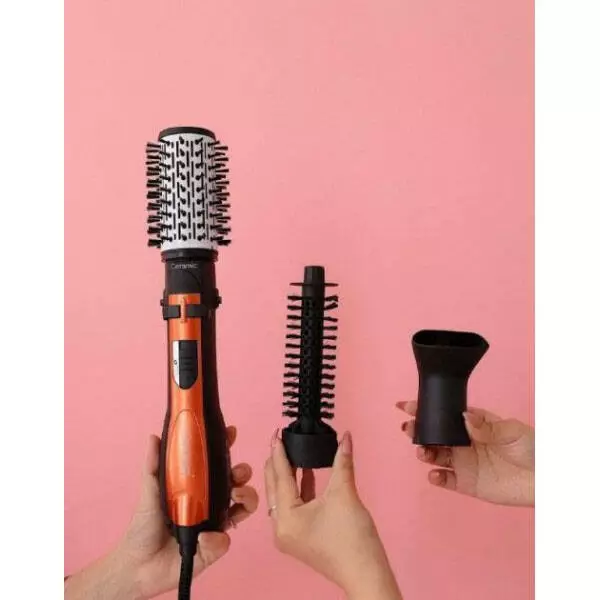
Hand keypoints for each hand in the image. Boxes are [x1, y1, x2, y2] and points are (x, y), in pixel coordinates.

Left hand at [65, 426, 258, 599]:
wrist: (138, 564)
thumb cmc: (144, 526)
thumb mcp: (150, 491)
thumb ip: (153, 465)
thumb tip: (153, 437)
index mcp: (200, 487)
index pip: (219, 464)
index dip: (227, 447)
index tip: (231, 433)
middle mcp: (212, 503)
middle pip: (239, 482)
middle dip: (244, 472)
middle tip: (237, 474)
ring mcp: (216, 524)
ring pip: (245, 507)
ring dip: (247, 498)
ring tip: (236, 496)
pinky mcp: (214, 548)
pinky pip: (225, 540)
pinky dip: (216, 538)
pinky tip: (202, 538)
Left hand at [264, 431, 401, 599]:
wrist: (367, 573)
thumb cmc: (352, 538)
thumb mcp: (344, 494)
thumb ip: (342, 462)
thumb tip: (346, 437)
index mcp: (285, 518)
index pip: (280, 477)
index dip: (279, 452)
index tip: (277, 432)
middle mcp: (280, 528)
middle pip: (275, 487)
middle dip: (278, 462)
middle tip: (281, 438)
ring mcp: (289, 534)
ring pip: (283, 496)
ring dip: (288, 474)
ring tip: (292, 450)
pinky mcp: (300, 536)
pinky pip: (293, 505)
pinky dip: (299, 488)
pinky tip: (307, 471)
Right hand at [398, 402, 533, 505]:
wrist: (545, 480)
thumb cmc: (531, 448)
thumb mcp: (510, 430)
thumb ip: (485, 426)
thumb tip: (464, 415)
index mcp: (473, 424)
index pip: (445, 415)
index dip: (425, 409)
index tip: (406, 405)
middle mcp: (464, 442)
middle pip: (434, 434)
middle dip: (418, 430)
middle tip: (409, 428)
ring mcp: (464, 462)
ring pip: (435, 455)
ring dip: (424, 452)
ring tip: (422, 451)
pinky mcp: (467, 483)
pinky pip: (446, 480)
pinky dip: (436, 478)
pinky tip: (434, 474)